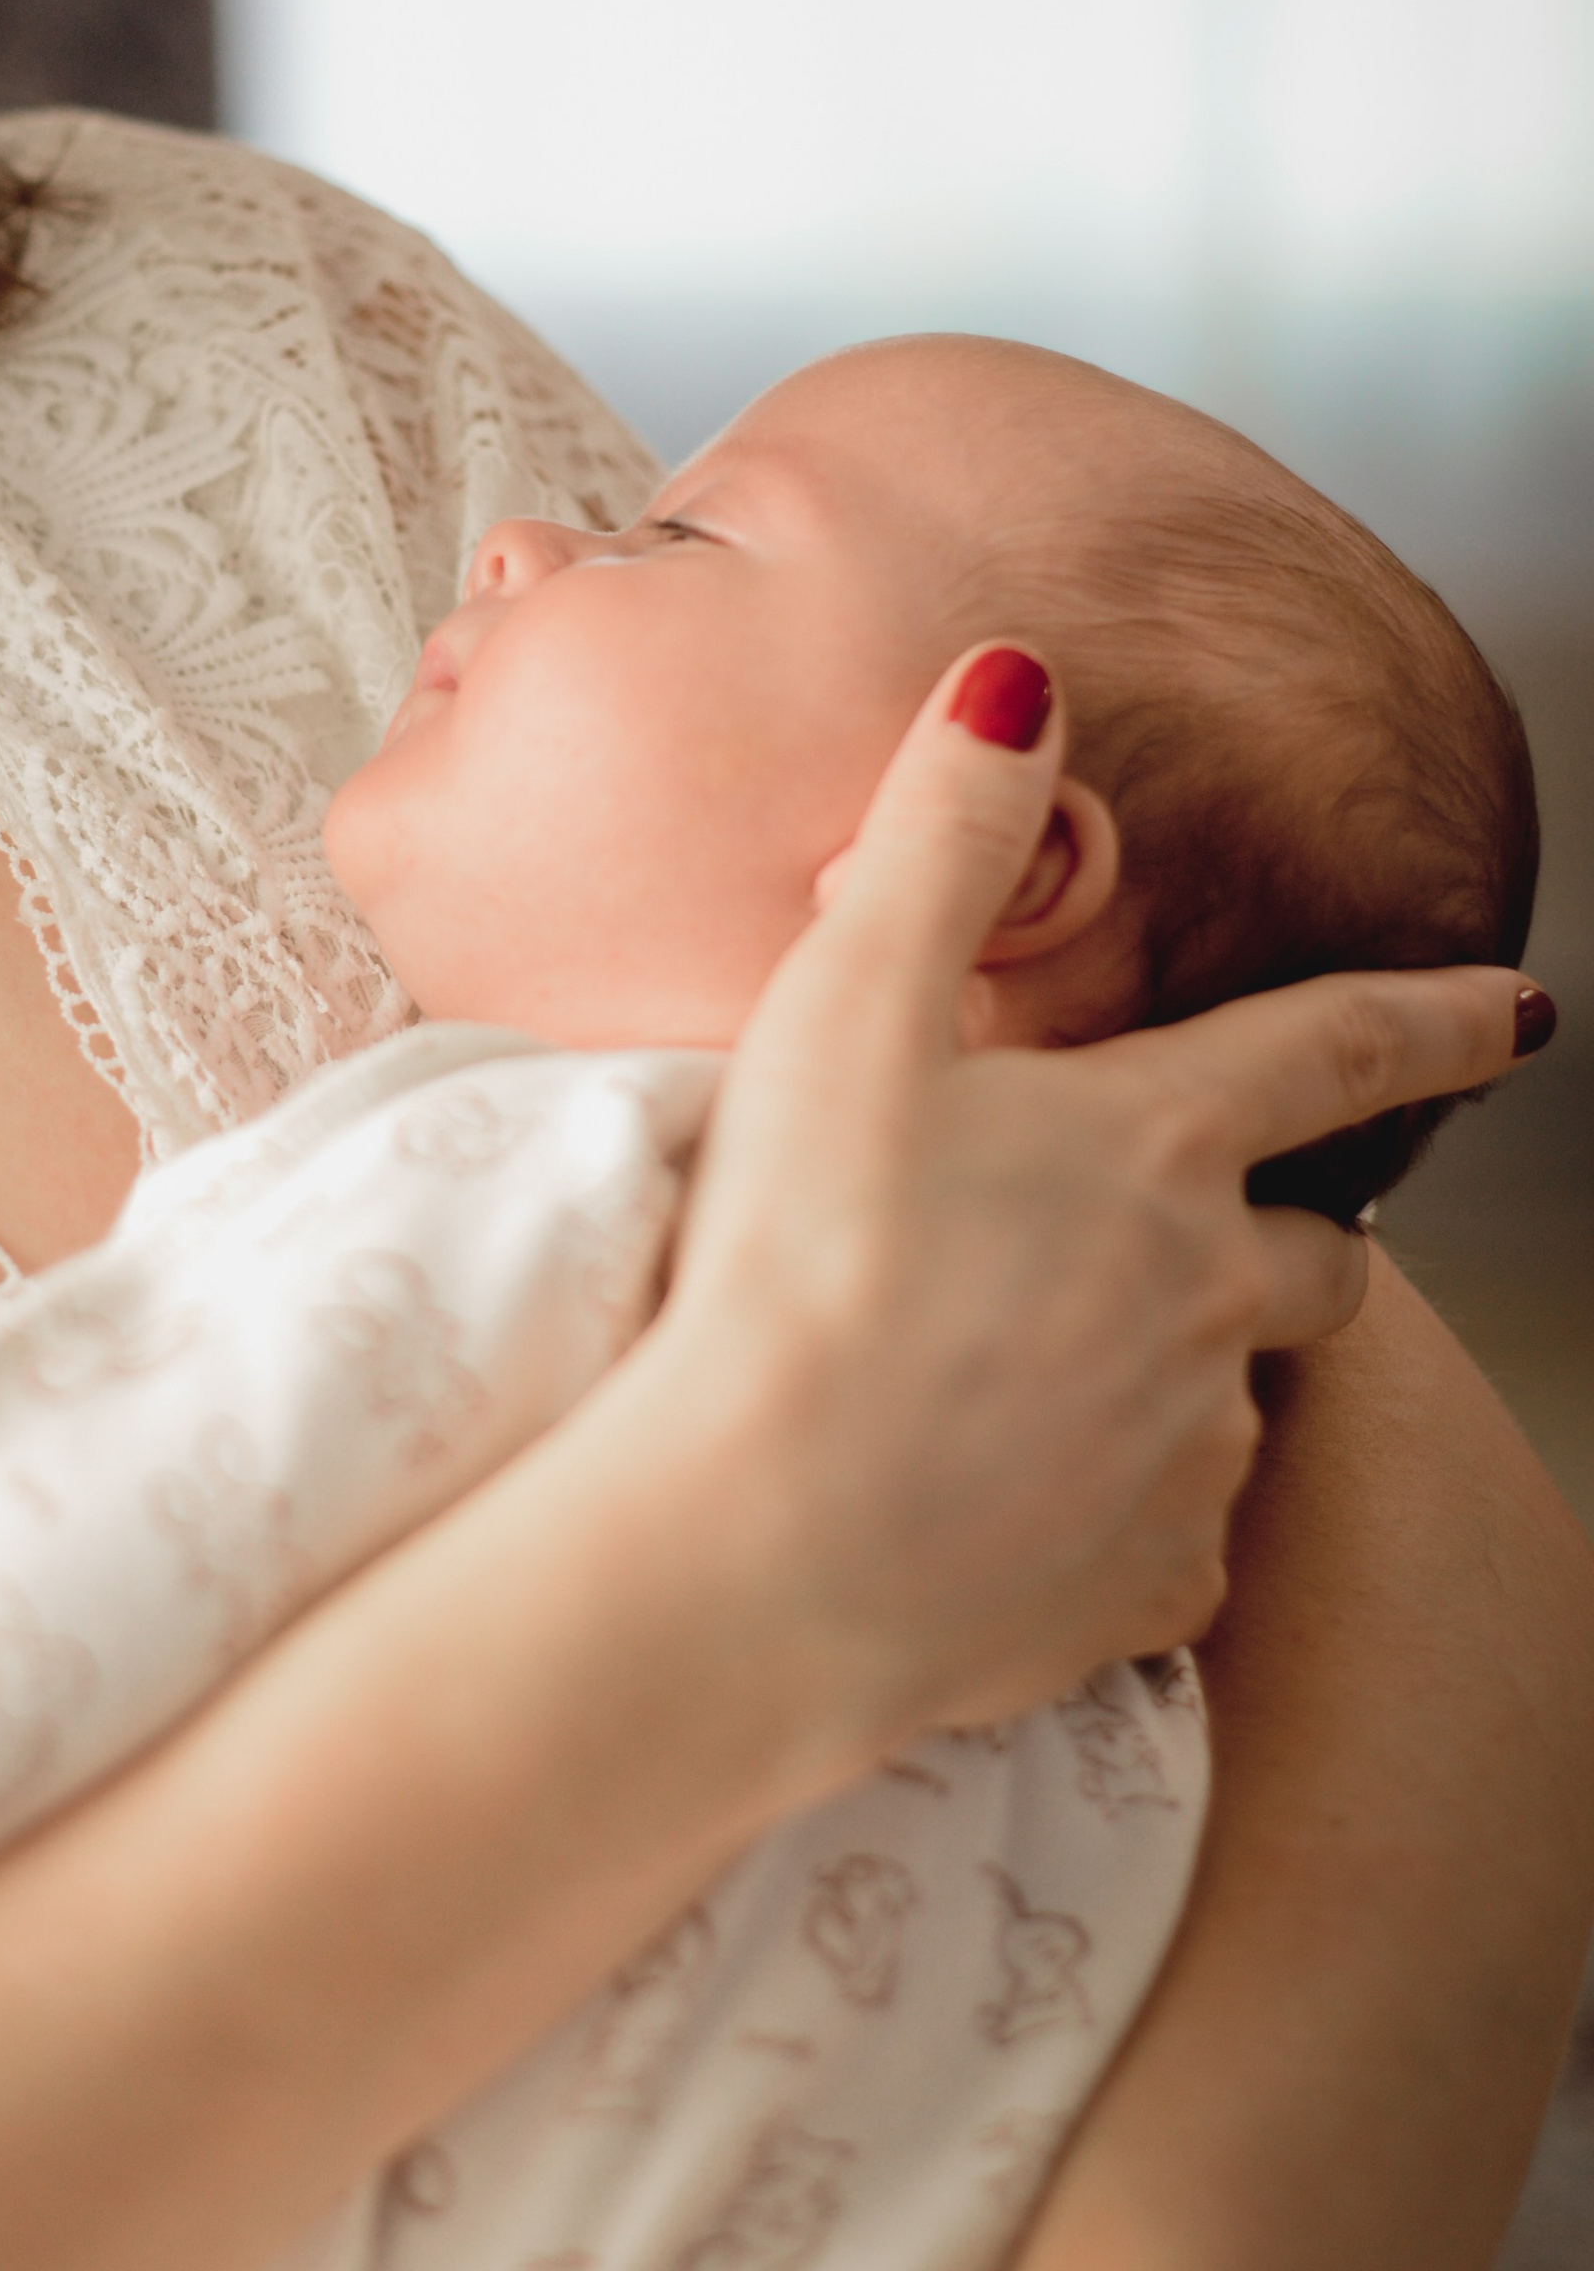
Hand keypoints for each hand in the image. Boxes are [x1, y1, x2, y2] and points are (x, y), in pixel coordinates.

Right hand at [644, 644, 1536, 1753]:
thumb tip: (1022, 679)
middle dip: (1290, 1232)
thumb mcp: (844, 1008)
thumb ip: (944, 836)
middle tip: (1199, 1233)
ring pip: (1233, 1399)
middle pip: (1318, 1255)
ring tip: (1026, 1378)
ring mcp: (1189, 1455)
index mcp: (1154, 1148)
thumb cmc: (790, 1266)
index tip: (1518, 1011)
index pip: (1342, 1053)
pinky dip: (1114, 1515)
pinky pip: (1165, 1539)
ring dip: (1175, 1375)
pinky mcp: (1143, 1590)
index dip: (1435, 1018)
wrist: (754, 1550)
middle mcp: (1211, 1300)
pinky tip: (1004, 1506)